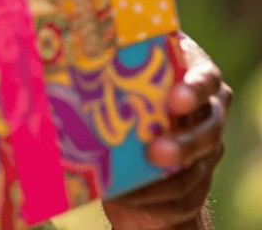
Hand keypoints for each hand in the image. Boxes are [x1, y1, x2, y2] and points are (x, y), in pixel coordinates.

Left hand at [102, 35, 230, 229]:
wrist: (134, 149)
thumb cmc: (120, 93)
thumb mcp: (115, 76)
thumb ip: (103, 66)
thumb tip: (51, 61)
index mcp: (192, 76)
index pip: (206, 78)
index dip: (195, 89)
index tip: (175, 100)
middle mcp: (207, 113)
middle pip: (209, 129)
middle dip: (184, 143)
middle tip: (155, 152)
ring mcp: (207, 151)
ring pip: (197, 169)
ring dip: (165, 181)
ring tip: (132, 188)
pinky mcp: (196, 185)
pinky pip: (183, 197)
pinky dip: (154, 200)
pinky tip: (126, 197)